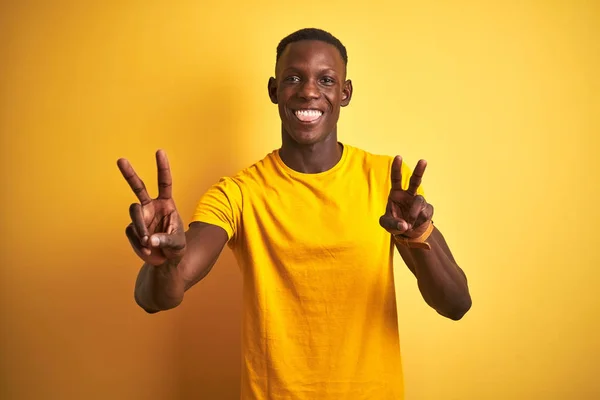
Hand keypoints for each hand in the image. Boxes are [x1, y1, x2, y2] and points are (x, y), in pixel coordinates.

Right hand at [117, 150, 185, 265]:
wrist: (166, 260)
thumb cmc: (176, 247)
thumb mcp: (177, 244)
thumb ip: (165, 240)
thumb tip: (149, 239)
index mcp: (166, 203)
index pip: (164, 182)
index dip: (162, 167)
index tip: (159, 151)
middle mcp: (151, 206)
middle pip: (138, 187)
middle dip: (129, 174)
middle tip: (120, 159)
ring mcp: (140, 217)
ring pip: (133, 212)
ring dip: (140, 227)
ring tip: (147, 242)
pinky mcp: (132, 229)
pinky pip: (131, 232)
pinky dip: (138, 242)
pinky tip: (146, 250)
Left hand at [379, 156, 433, 237]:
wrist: (408, 233)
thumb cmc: (395, 224)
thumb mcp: (387, 225)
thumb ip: (392, 224)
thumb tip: (404, 225)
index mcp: (396, 193)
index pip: (396, 178)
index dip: (396, 168)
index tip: (398, 157)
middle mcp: (409, 194)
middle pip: (415, 180)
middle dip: (419, 170)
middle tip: (423, 160)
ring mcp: (419, 201)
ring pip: (419, 201)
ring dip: (413, 213)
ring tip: (409, 224)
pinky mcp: (427, 209)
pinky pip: (425, 213)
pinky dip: (418, 222)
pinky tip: (414, 226)